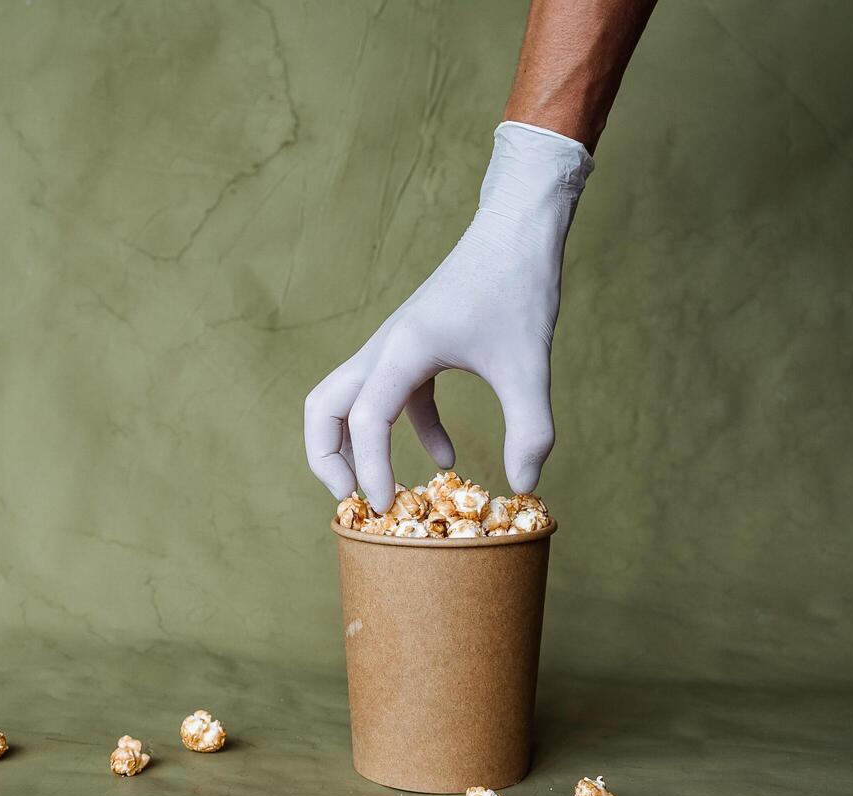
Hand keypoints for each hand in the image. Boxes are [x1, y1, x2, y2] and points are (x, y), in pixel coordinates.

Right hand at [304, 122, 593, 511]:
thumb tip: (523, 486)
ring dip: (352, 446)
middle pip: (322, 408)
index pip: (364, 421)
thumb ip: (529, 428)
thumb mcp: (528, 364)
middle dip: (326, 458)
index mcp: (401, 351)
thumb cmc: (518, 286)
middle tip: (353, 501)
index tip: (389, 508)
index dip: (370, 470)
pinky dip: (407, 431)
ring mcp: (394, 347)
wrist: (517, 230)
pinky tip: (447, 459)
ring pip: (346, 401)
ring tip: (381, 491)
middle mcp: (383, 348)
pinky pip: (393, 398)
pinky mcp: (414, 347)